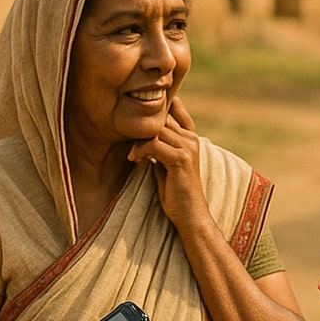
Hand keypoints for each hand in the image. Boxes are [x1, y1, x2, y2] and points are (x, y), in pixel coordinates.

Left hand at [127, 97, 208, 226]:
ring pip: (156, 129)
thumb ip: (160, 146)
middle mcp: (191, 139)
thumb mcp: (167, 163)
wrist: (190, 214)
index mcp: (190, 138)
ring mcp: (188, 148)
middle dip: (141, 128)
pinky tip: (135, 160)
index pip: (176, 109)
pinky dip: (140, 150)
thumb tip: (141, 135)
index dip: (159, 106)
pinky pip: (154, 144)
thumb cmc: (176, 191)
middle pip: (162, 117)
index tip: (139, 116)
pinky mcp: (181, 159)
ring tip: (133, 154)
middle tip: (128, 140)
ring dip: (138, 140)